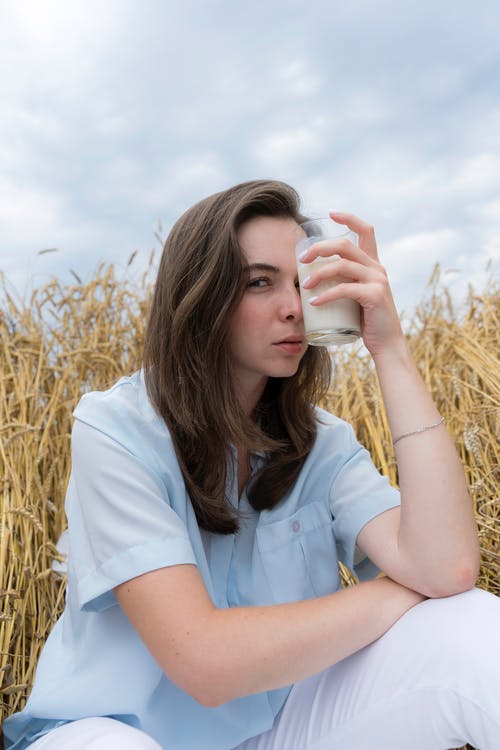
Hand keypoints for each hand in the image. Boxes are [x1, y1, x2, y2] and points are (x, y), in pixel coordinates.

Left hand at [299, 211, 403, 356]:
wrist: (386, 344)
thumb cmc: (367, 322)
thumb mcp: (355, 296)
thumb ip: (344, 283)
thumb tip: (314, 278)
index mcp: (373, 264)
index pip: (366, 230)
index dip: (349, 218)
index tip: (331, 214)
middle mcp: (377, 268)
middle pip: (345, 245)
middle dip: (319, 248)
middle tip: (301, 260)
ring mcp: (377, 281)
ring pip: (342, 265)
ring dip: (319, 274)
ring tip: (304, 286)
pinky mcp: (374, 296)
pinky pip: (345, 289)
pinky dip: (326, 295)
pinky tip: (314, 302)